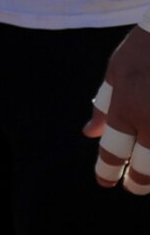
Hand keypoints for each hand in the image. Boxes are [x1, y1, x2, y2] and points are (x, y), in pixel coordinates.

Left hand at [83, 26, 149, 192]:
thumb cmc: (146, 47)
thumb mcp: (117, 71)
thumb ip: (104, 105)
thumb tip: (89, 134)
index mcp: (128, 106)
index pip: (115, 150)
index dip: (108, 170)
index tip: (106, 182)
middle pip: (148, 166)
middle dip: (139, 181)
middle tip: (134, 188)